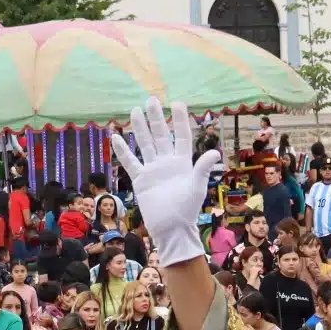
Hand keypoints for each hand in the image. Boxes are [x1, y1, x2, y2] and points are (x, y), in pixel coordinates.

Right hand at [113, 98, 223, 268]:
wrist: (171, 229)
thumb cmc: (187, 210)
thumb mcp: (197, 187)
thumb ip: (203, 168)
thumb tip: (214, 152)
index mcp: (183, 162)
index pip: (182, 136)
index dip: (180, 120)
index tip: (177, 103)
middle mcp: (167, 162)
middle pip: (161, 135)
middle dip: (156, 118)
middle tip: (151, 100)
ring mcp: (153, 170)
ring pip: (145, 144)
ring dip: (140, 128)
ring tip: (134, 111)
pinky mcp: (141, 180)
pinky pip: (131, 162)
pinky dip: (123, 151)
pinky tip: (116, 137)